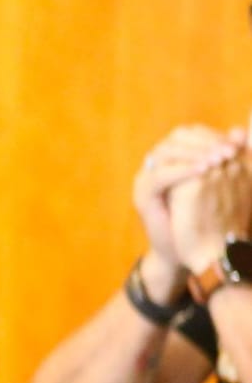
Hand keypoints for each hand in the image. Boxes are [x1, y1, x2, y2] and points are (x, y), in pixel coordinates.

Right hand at [134, 126, 240, 269]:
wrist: (196, 251)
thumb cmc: (212, 216)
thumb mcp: (226, 181)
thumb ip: (230, 156)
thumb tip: (240, 130)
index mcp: (175, 159)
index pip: (190, 133)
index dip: (212, 134)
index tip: (236, 144)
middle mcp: (158, 164)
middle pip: (176, 138)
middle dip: (205, 141)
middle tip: (228, 151)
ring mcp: (147, 178)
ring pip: (166, 151)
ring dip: (195, 152)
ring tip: (219, 159)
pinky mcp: (143, 195)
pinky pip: (160, 175)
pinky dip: (183, 170)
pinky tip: (204, 171)